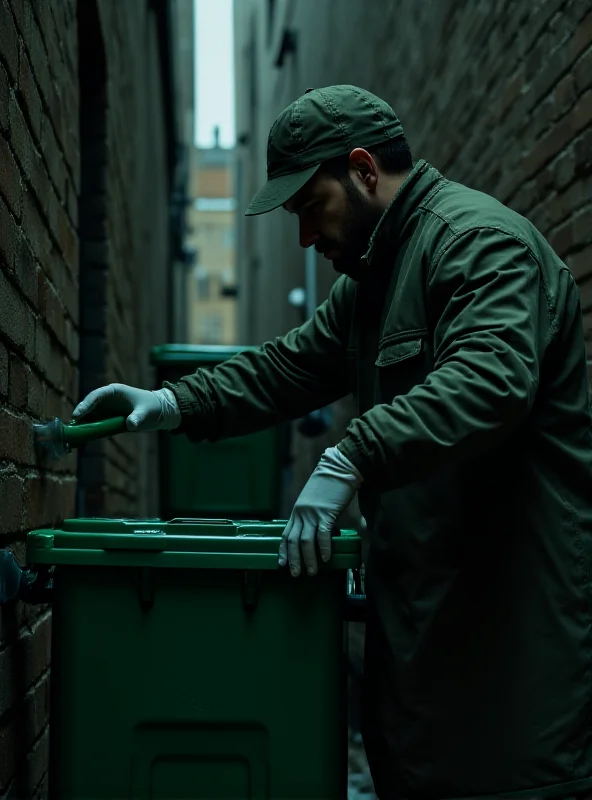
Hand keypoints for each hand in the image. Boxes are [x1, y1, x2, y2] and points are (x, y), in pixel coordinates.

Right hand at [72, 383, 181, 431]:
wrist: (159, 412)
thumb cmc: (152, 407)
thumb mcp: (145, 412)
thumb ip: (137, 417)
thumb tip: (130, 424)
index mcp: (114, 391)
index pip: (96, 396)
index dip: (86, 405)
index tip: (78, 414)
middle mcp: (107, 400)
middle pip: (89, 407)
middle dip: (80, 416)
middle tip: (71, 428)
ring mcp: (106, 410)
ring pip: (89, 417)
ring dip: (81, 426)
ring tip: (72, 437)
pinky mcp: (107, 420)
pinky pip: (95, 425)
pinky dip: (88, 431)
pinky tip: (81, 440)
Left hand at [279, 446, 362, 576]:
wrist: (339, 467)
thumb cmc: (332, 484)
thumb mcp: (322, 502)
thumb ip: (328, 518)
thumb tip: (342, 532)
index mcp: (298, 511)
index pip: (286, 534)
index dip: (283, 550)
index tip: (281, 563)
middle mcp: (302, 513)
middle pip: (293, 541)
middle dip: (293, 559)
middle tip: (295, 574)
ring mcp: (313, 514)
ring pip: (305, 541)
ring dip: (307, 559)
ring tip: (312, 572)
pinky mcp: (326, 513)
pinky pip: (322, 535)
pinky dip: (323, 548)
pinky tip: (326, 558)